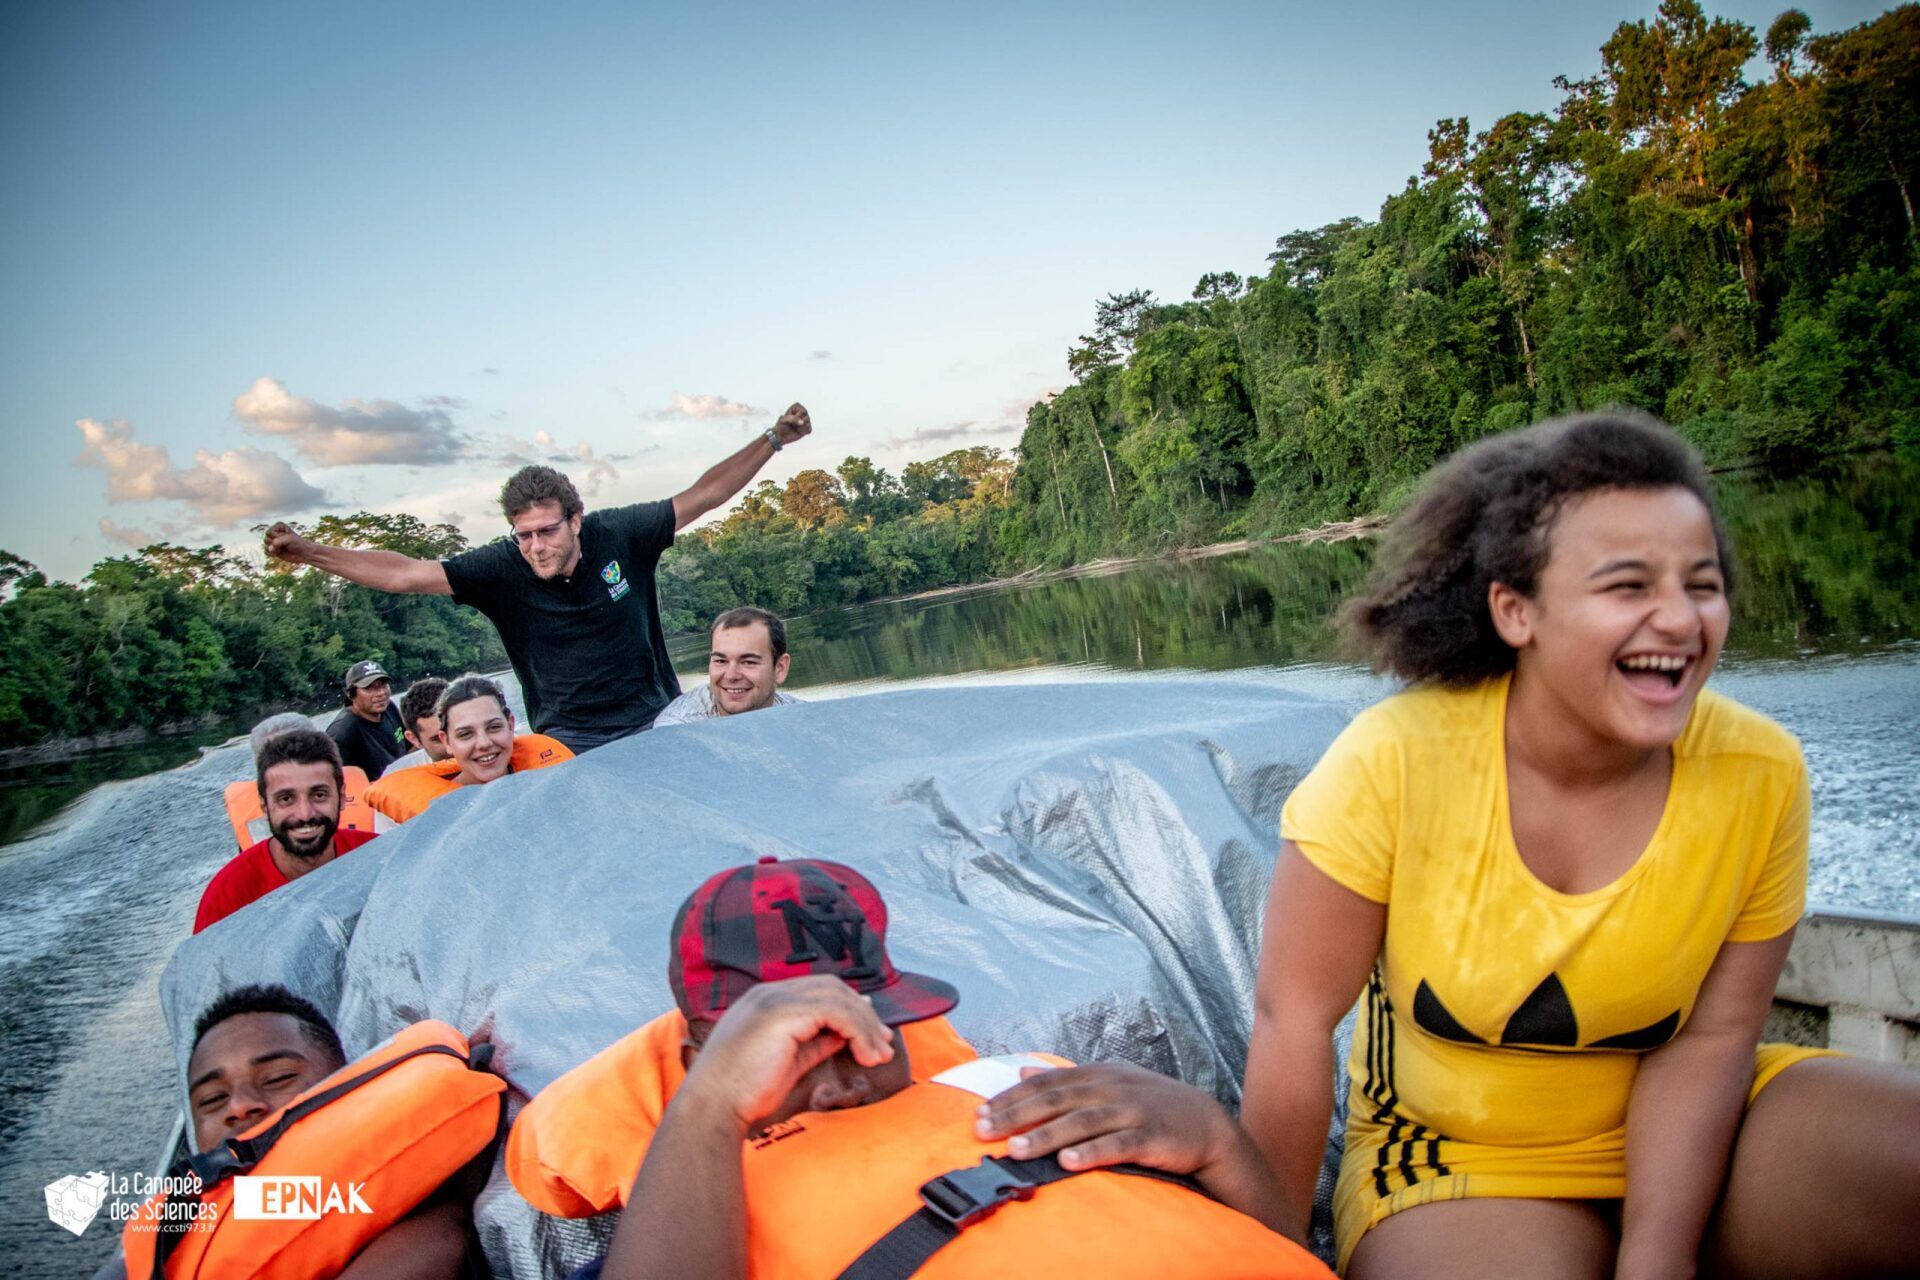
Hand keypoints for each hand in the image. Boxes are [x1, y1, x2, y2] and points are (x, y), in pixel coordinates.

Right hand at [263, 522, 309, 564]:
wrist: (303, 553)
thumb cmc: (298, 544)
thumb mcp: (289, 539)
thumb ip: (277, 542)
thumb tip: (269, 549)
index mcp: (278, 526)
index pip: (269, 532)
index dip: (277, 537)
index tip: (287, 538)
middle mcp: (274, 532)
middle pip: (266, 539)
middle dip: (276, 543)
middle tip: (286, 544)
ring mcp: (273, 541)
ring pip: (265, 545)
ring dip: (275, 549)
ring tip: (284, 548)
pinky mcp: (272, 549)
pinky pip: (266, 552)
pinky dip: (273, 553)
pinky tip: (281, 552)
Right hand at [678, 975, 893, 1132]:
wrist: (712, 1107)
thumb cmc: (744, 1093)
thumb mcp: (788, 1062)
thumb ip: (815, 1043)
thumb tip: (843, 1037)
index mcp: (766, 1000)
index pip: (818, 990)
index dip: (849, 1006)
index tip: (871, 1030)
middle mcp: (770, 993)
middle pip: (832, 987)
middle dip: (863, 1014)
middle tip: (883, 1042)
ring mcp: (775, 1000)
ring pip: (838, 998)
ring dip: (865, 1026)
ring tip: (879, 1055)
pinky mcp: (782, 1014)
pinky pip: (835, 1012)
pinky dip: (856, 1031)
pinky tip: (864, 1054)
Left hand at [771, 403, 811, 445]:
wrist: (781, 435)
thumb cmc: (781, 426)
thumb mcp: (784, 420)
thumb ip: (793, 419)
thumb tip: (802, 422)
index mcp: (797, 407)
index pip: (803, 411)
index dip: (796, 417)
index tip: (789, 419)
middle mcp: (803, 412)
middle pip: (807, 418)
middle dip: (798, 423)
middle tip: (791, 424)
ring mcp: (806, 420)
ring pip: (808, 424)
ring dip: (799, 428)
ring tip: (794, 427)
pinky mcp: (808, 428)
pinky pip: (809, 430)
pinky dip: (802, 432)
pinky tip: (797, 431)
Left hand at [974, 1062, 1236, 1179]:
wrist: (1205, 1124)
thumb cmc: (1150, 1104)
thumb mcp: (1108, 1082)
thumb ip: (1064, 1078)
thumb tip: (1021, 1070)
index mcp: (1096, 1074)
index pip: (1045, 1084)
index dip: (1011, 1098)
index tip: (979, 1114)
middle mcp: (1110, 1088)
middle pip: (1055, 1100)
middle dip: (1016, 1116)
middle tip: (982, 1131)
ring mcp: (1130, 1111)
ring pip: (1081, 1122)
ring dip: (1046, 1136)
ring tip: (1016, 1150)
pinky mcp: (1150, 1136)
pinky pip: (1116, 1145)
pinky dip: (1092, 1153)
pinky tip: (1068, 1163)